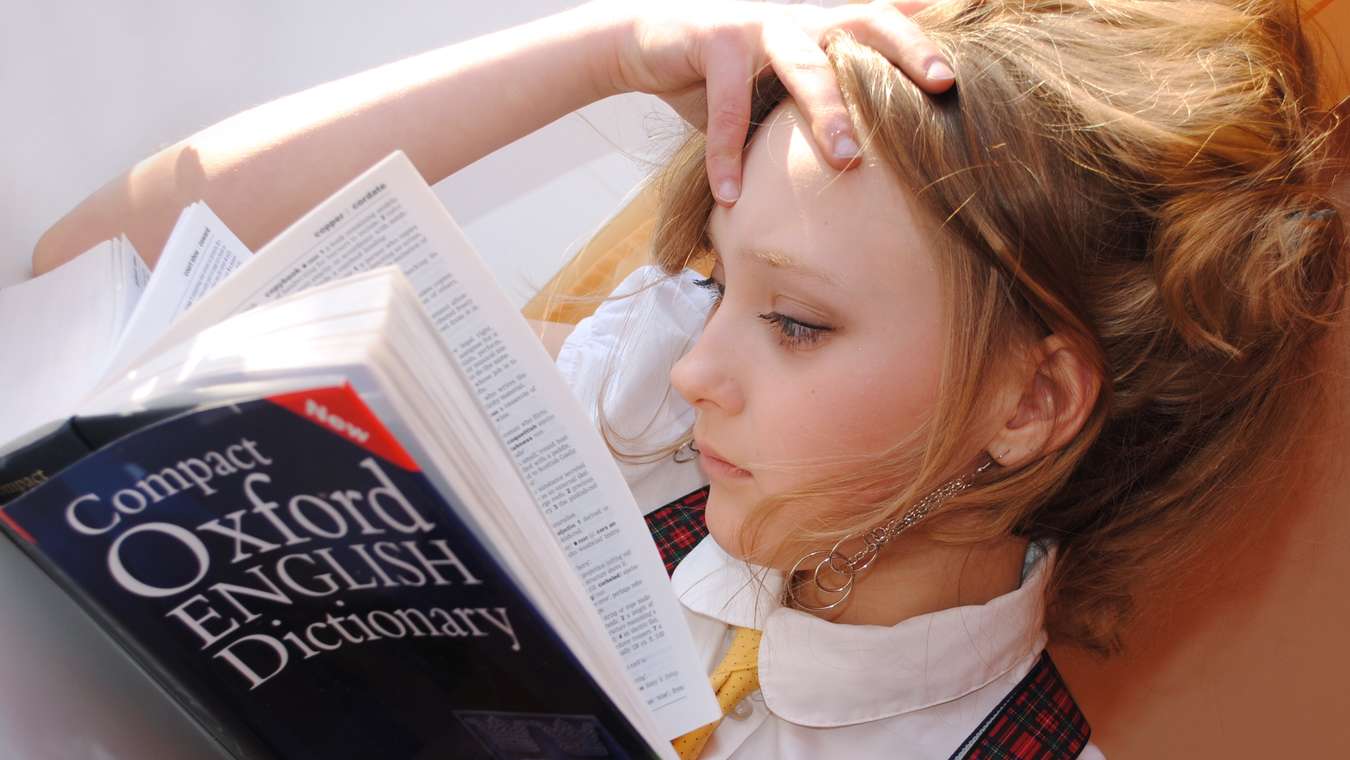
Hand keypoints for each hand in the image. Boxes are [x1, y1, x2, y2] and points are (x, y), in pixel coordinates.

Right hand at [609, 0, 953, 205]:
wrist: (650, 48)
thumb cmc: (727, 78)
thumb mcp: (780, 87)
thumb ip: (824, 104)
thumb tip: (871, 161)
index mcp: (822, 29)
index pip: (886, 23)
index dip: (927, 37)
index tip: (967, 65)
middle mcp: (798, 19)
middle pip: (863, 27)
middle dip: (905, 53)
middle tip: (942, 84)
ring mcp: (757, 26)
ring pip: (804, 65)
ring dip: (827, 113)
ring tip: (848, 159)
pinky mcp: (712, 41)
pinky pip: (726, 105)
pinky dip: (726, 154)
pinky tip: (732, 196)